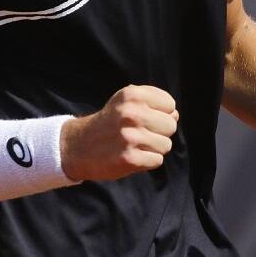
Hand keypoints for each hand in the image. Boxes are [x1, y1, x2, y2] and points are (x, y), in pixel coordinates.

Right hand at [60, 85, 179, 181]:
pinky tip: (133, 156)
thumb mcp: (126, 102)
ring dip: (154, 148)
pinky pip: (157, 160)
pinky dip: (148, 161)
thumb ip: (153, 103)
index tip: (146, 117)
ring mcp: (130, 137)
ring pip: (166, 145)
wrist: (80, 146)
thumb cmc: (110, 122)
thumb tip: (175, 115)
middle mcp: (131, 114)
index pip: (170, 104)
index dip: (162, 113)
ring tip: (136, 145)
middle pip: (171, 125)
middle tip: (141, 133)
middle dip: (160, 132)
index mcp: (132, 95)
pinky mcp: (130, 158)